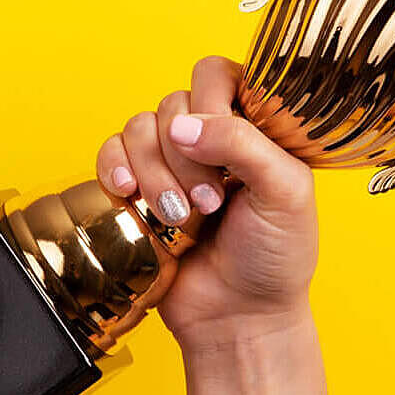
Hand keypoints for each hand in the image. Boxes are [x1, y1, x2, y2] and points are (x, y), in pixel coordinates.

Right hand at [95, 55, 333, 394]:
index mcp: (255, 128)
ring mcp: (170, 162)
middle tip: (209, 202)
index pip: (220, 75)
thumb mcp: (284, 194)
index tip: (219, 144)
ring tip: (177, 216)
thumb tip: (184, 125)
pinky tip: (128, 195)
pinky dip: (114, 169)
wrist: (237, 319)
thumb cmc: (274, 260)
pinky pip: (110, 154)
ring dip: (153, 172)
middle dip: (185, 156)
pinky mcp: (135, 188)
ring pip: (138, 128)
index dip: (211, 102)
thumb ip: (241, 144)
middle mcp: (210, 138)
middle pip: (173, 103)